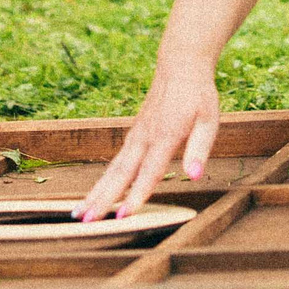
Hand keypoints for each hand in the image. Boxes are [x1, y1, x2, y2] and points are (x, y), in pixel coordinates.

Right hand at [76, 59, 220, 220]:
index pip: (149, 173)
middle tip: (86, 222)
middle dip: (102, 200)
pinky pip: (116, 162)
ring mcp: (136, 136)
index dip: (136, 195)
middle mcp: (144, 138)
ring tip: (79, 214)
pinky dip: (102, 180)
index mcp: (164, 136)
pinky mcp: (133, 135)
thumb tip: (195, 175)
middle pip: (120, 174)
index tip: (123, 216)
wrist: (180, 66)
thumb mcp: (209, 119)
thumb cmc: (198, 94)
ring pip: (112, 169)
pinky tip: (94, 195)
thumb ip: (200, 149)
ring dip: (95, 192)